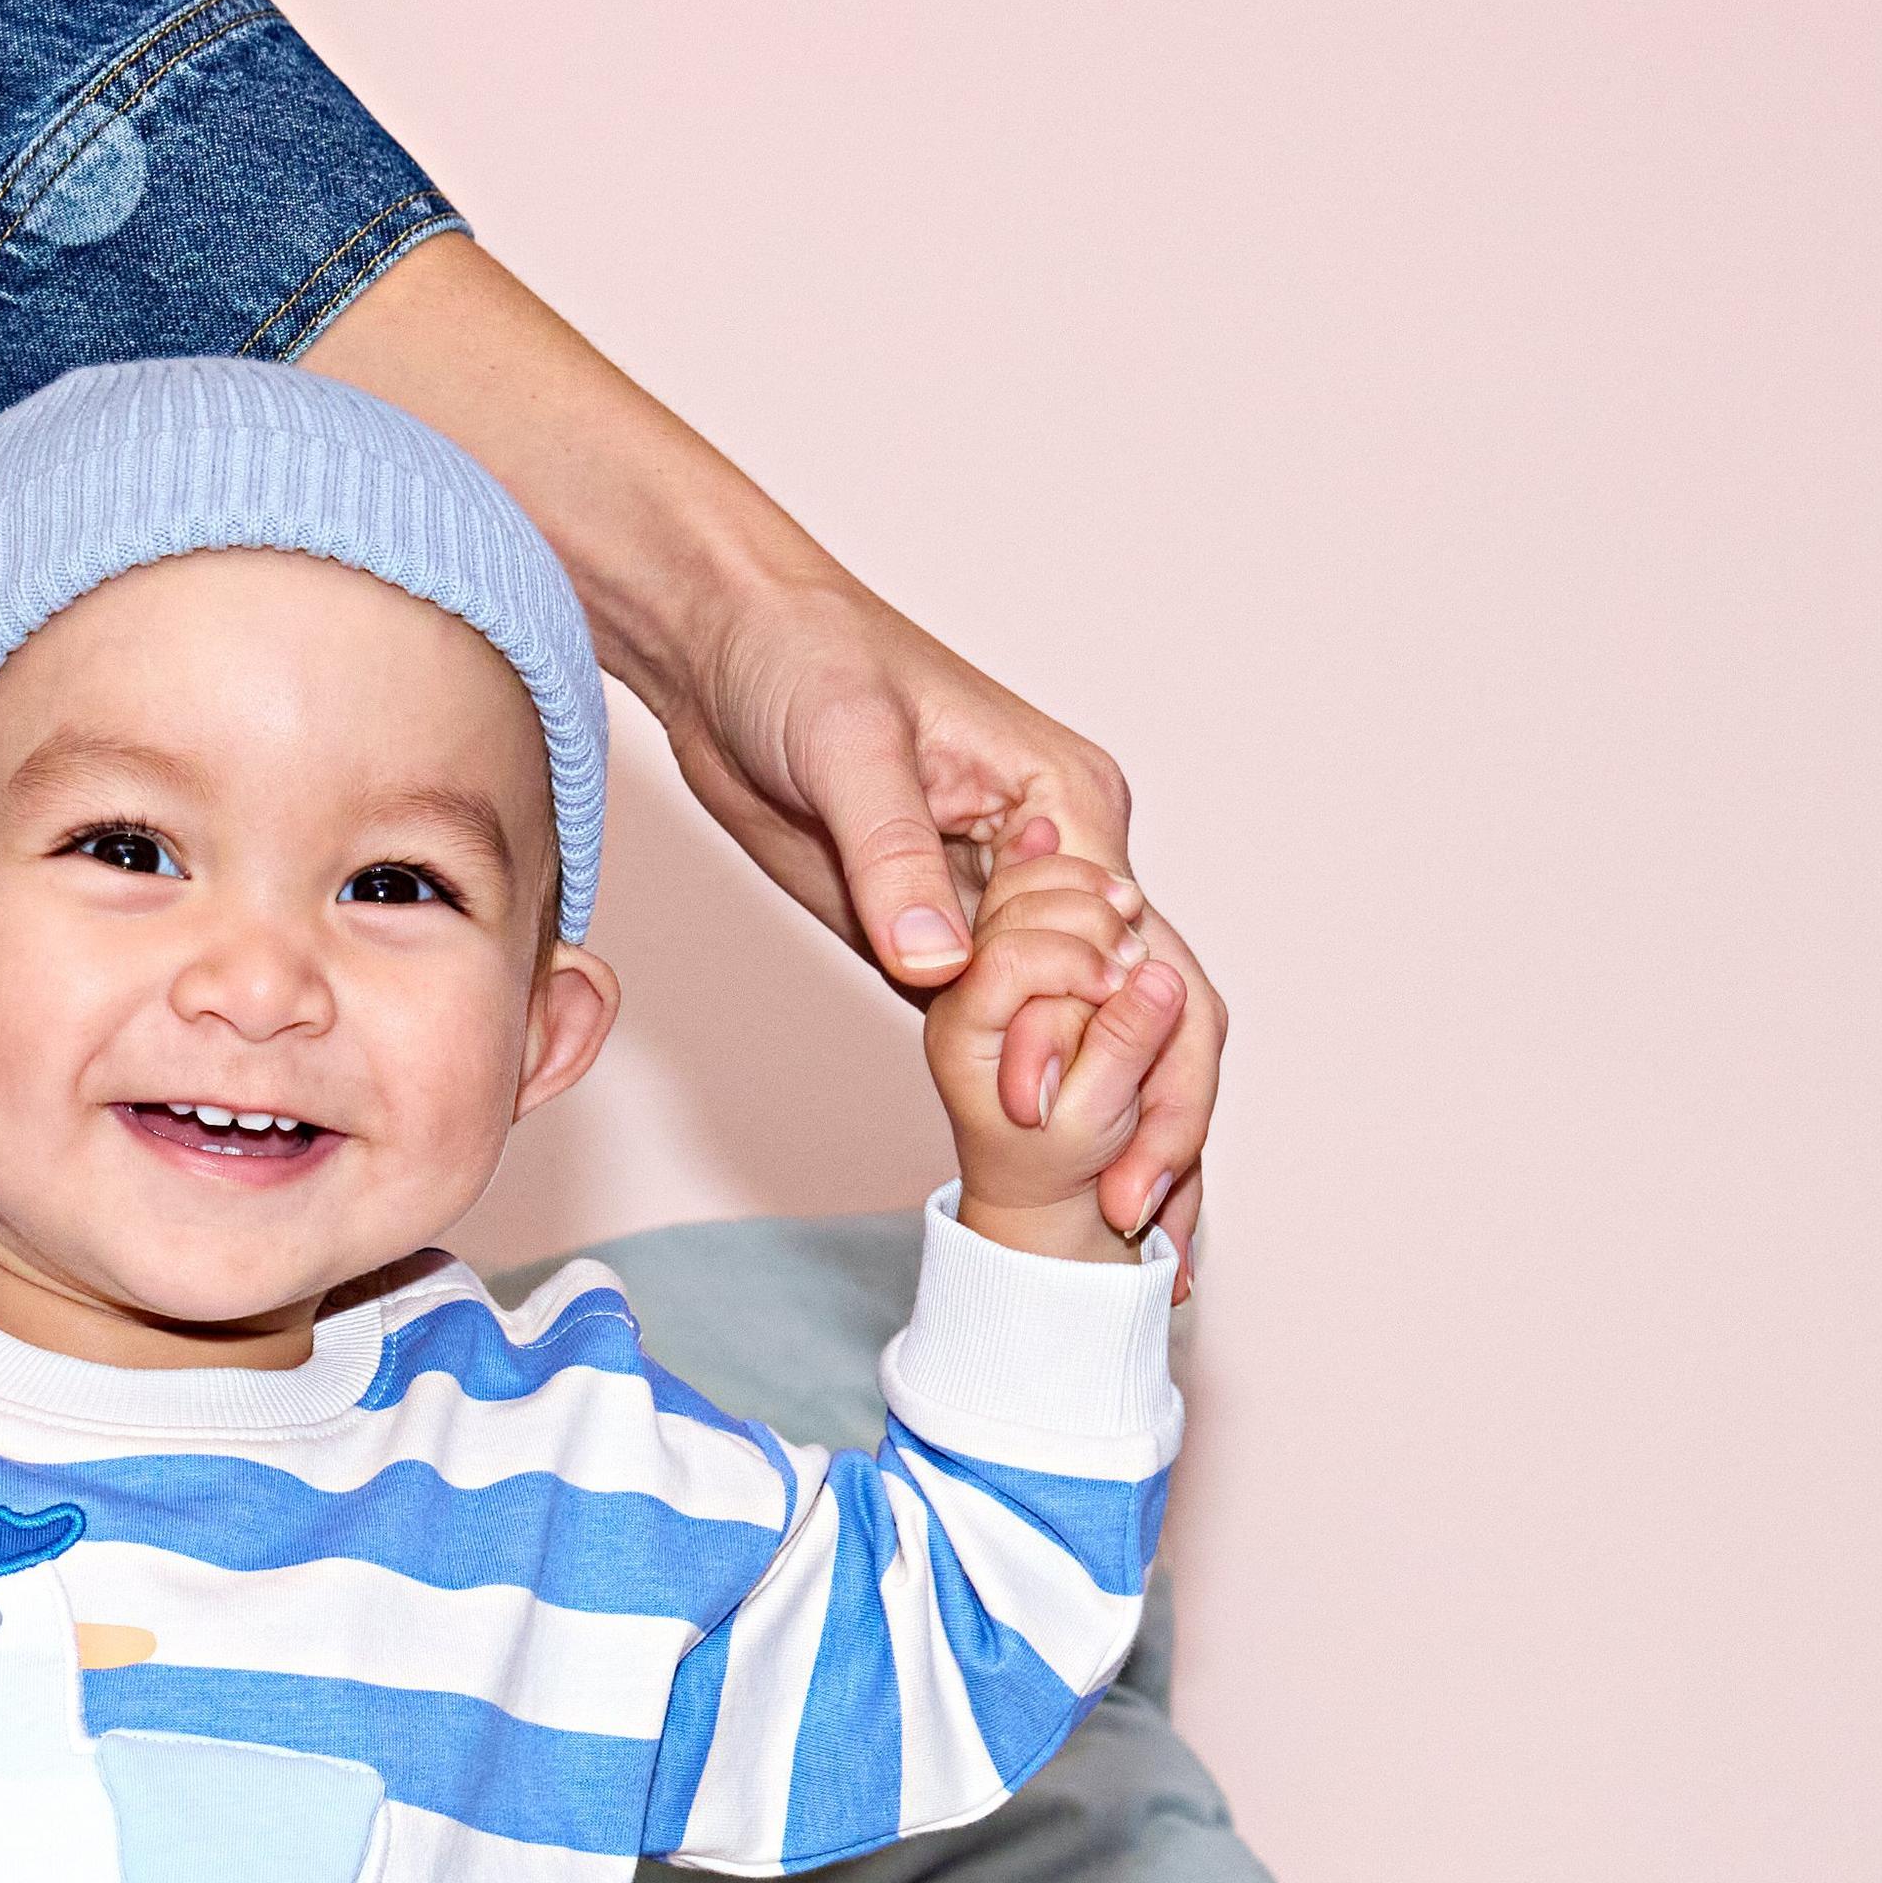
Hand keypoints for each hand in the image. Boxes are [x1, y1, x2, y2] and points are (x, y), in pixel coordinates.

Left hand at [310, 236, 1228, 1246]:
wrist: (719, 646)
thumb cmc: (796, 657)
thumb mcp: (849, 746)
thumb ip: (897, 857)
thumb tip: (941, 966)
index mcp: (1067, 802)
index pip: (1125, 945)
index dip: (1099, 1043)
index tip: (1054, 1117)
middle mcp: (1061, 859)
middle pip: (1150, 1002)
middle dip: (1161, 1111)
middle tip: (1146, 1222)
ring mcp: (1009, 908)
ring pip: (1098, 1034)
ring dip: (1123, 1126)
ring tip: (1144, 1236)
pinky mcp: (946, 943)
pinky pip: (1019, 1036)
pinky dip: (1052, 1107)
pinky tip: (1071, 1184)